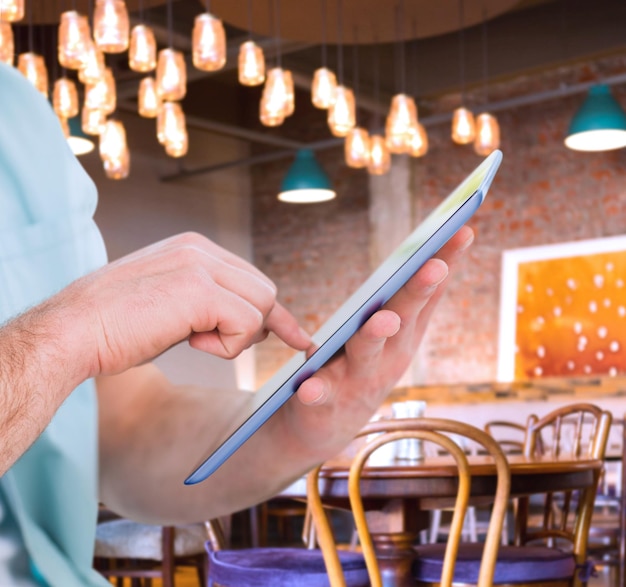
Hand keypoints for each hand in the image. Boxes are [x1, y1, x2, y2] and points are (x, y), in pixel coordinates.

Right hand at [59, 232, 310, 377]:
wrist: (71, 332)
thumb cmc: (115, 326)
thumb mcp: (171, 306)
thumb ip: (209, 304)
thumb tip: (250, 323)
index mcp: (193, 248)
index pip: (252, 278)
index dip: (273, 312)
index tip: (298, 337)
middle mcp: (200, 249)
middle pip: (265, 290)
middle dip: (258, 325)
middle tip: (219, 343)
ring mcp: (200, 265)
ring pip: (262, 305)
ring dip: (238, 336)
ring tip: (194, 340)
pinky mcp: (199, 289)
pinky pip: (247, 322)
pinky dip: (228, 346)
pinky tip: (192, 344)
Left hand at [284, 226, 473, 455]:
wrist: (329, 426)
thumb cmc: (363, 367)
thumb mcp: (391, 336)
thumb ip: (409, 304)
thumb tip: (435, 257)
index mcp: (403, 336)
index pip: (427, 294)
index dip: (444, 263)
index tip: (462, 230)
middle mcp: (388, 357)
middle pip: (404, 318)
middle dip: (417, 292)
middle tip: (433, 266)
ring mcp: (359, 379)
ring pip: (367, 352)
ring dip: (376, 334)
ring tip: (384, 319)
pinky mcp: (326, 400)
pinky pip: (321, 393)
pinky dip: (317, 390)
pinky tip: (308, 386)